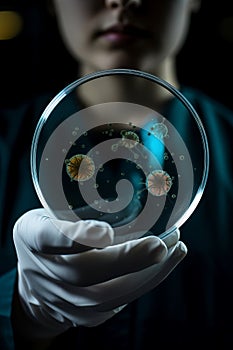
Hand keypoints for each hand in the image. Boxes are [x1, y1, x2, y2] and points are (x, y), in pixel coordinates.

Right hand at [13, 208, 186, 340]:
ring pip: (106, 296)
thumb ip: (72, 202)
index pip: (47, 238)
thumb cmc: (48, 239)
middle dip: (126, 260)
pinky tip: (164, 265)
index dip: (75, 237)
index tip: (107, 232)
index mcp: (33, 238)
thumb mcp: (47, 214)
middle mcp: (46, 273)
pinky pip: (117, 305)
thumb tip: (126, 183)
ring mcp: (64, 300)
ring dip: (146, 275)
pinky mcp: (84, 317)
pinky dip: (144, 284)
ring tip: (175, 250)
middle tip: (160, 245)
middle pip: (83, 273)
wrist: (36, 286)